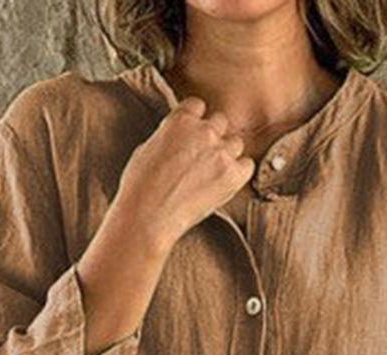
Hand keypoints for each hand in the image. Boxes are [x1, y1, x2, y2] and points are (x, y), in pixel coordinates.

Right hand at [111, 93, 255, 254]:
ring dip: (227, 154)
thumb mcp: (147, 148)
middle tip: (202, 158)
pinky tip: (225, 183)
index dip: (195, 121)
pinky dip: (239, 173)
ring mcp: (220, 153)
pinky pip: (247, 165)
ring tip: (212, 173)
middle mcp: (203, 131)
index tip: (192, 134)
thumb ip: (169, 136)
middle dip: (212, 137)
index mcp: (180, 119)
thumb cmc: (139, 188)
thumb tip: (177, 138)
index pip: (198, 105)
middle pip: (220, 122)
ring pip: (235, 143)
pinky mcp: (231, 175)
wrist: (148, 216)